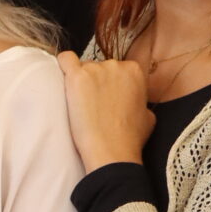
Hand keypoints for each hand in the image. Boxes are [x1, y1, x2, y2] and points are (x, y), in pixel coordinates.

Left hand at [57, 52, 154, 171]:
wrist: (112, 151)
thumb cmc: (129, 139)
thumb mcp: (148, 117)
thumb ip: (140, 101)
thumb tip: (134, 102)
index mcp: (134, 71)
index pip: (117, 69)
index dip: (110, 85)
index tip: (106, 99)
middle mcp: (116, 65)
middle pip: (98, 67)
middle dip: (95, 83)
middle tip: (92, 105)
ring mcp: (96, 69)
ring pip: (82, 68)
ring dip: (80, 84)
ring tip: (80, 106)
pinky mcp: (77, 77)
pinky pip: (65, 60)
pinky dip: (63, 67)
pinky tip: (63, 81)